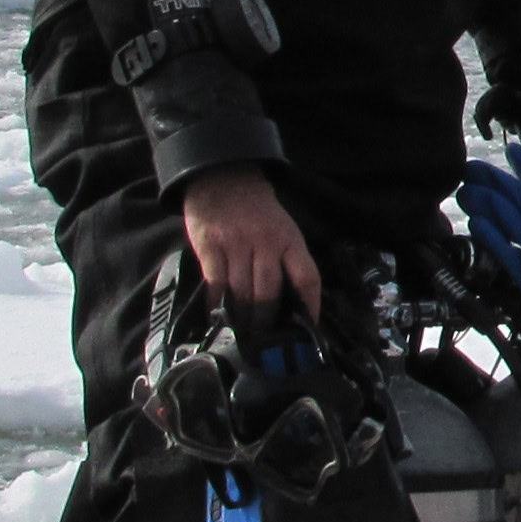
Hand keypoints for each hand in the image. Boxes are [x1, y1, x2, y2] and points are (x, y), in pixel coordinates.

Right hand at [180, 165, 320, 325]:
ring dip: (242, 320)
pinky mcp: (210, 247)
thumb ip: (287, 260)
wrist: (223, 178)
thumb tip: (292, 302)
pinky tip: (217, 318)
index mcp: (290, 241)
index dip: (310, 307)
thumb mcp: (283, 230)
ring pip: (242, 293)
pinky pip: (215, 284)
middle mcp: (266, 244)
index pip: (307, 277)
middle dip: (267, 322)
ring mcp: (237, 245)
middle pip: (269, 293)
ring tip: (242, 337)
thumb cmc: (257, 213)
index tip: (307, 330)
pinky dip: (216, 305)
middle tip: (264, 343)